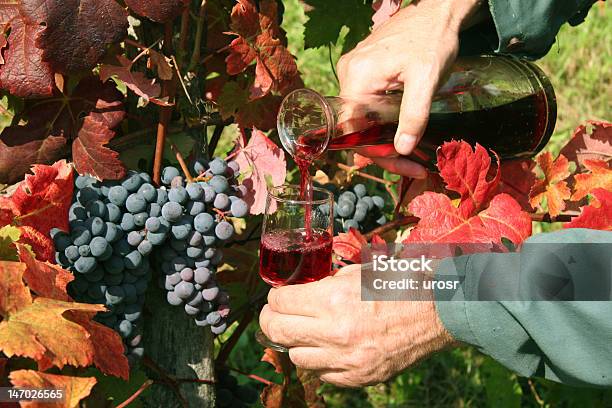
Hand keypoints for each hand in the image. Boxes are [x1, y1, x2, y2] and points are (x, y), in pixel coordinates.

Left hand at [259, 264, 454, 386]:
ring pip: (297, 357)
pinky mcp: (358, 378)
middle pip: (278, 332)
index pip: (281, 302)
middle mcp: (335, 333)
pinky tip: (330, 346)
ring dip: (296, 342)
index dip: (275, 298)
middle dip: (271, 321)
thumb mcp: (356, 273)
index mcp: (333, 301)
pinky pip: (323, 373)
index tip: (278, 297)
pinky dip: (321, 360)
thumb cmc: (397, 285)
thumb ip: (324, 284)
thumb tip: (300, 292)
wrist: (437, 313)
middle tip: (274, 315)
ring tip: (306, 331)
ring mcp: (347, 360)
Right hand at [337, 0, 482, 177]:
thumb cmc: (433, 39)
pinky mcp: (362, 70)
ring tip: (411, 151)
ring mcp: (353, 71)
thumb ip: (414, 115)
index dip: (378, 154)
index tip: (408, 166)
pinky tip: (401, 130)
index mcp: (357, 78)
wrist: (437, 11)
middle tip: (414, 164)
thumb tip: (402, 149)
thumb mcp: (427, 80)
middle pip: (358, 128)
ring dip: (384, 136)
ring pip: (363, 118)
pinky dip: (383, 120)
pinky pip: (367, 104)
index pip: (355, 131)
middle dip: (385, 149)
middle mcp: (348, 75)